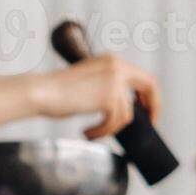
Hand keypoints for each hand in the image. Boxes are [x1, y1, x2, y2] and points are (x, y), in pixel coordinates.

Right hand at [28, 55, 161, 138]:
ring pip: (127, 115)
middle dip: (153, 107)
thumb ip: (109, 88)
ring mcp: (114, 81)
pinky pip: (115, 123)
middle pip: (150, 86)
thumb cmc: (59, 92)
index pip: (143, 76)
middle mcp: (116, 66)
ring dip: (110, 128)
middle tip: (150, 124)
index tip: (146, 111)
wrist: (42, 92)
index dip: (149, 96)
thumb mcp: (90, 83)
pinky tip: (87, 133)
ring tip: (92, 132)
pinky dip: (102, 131)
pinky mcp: (109, 97)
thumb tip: (126, 110)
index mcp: (112, 61)